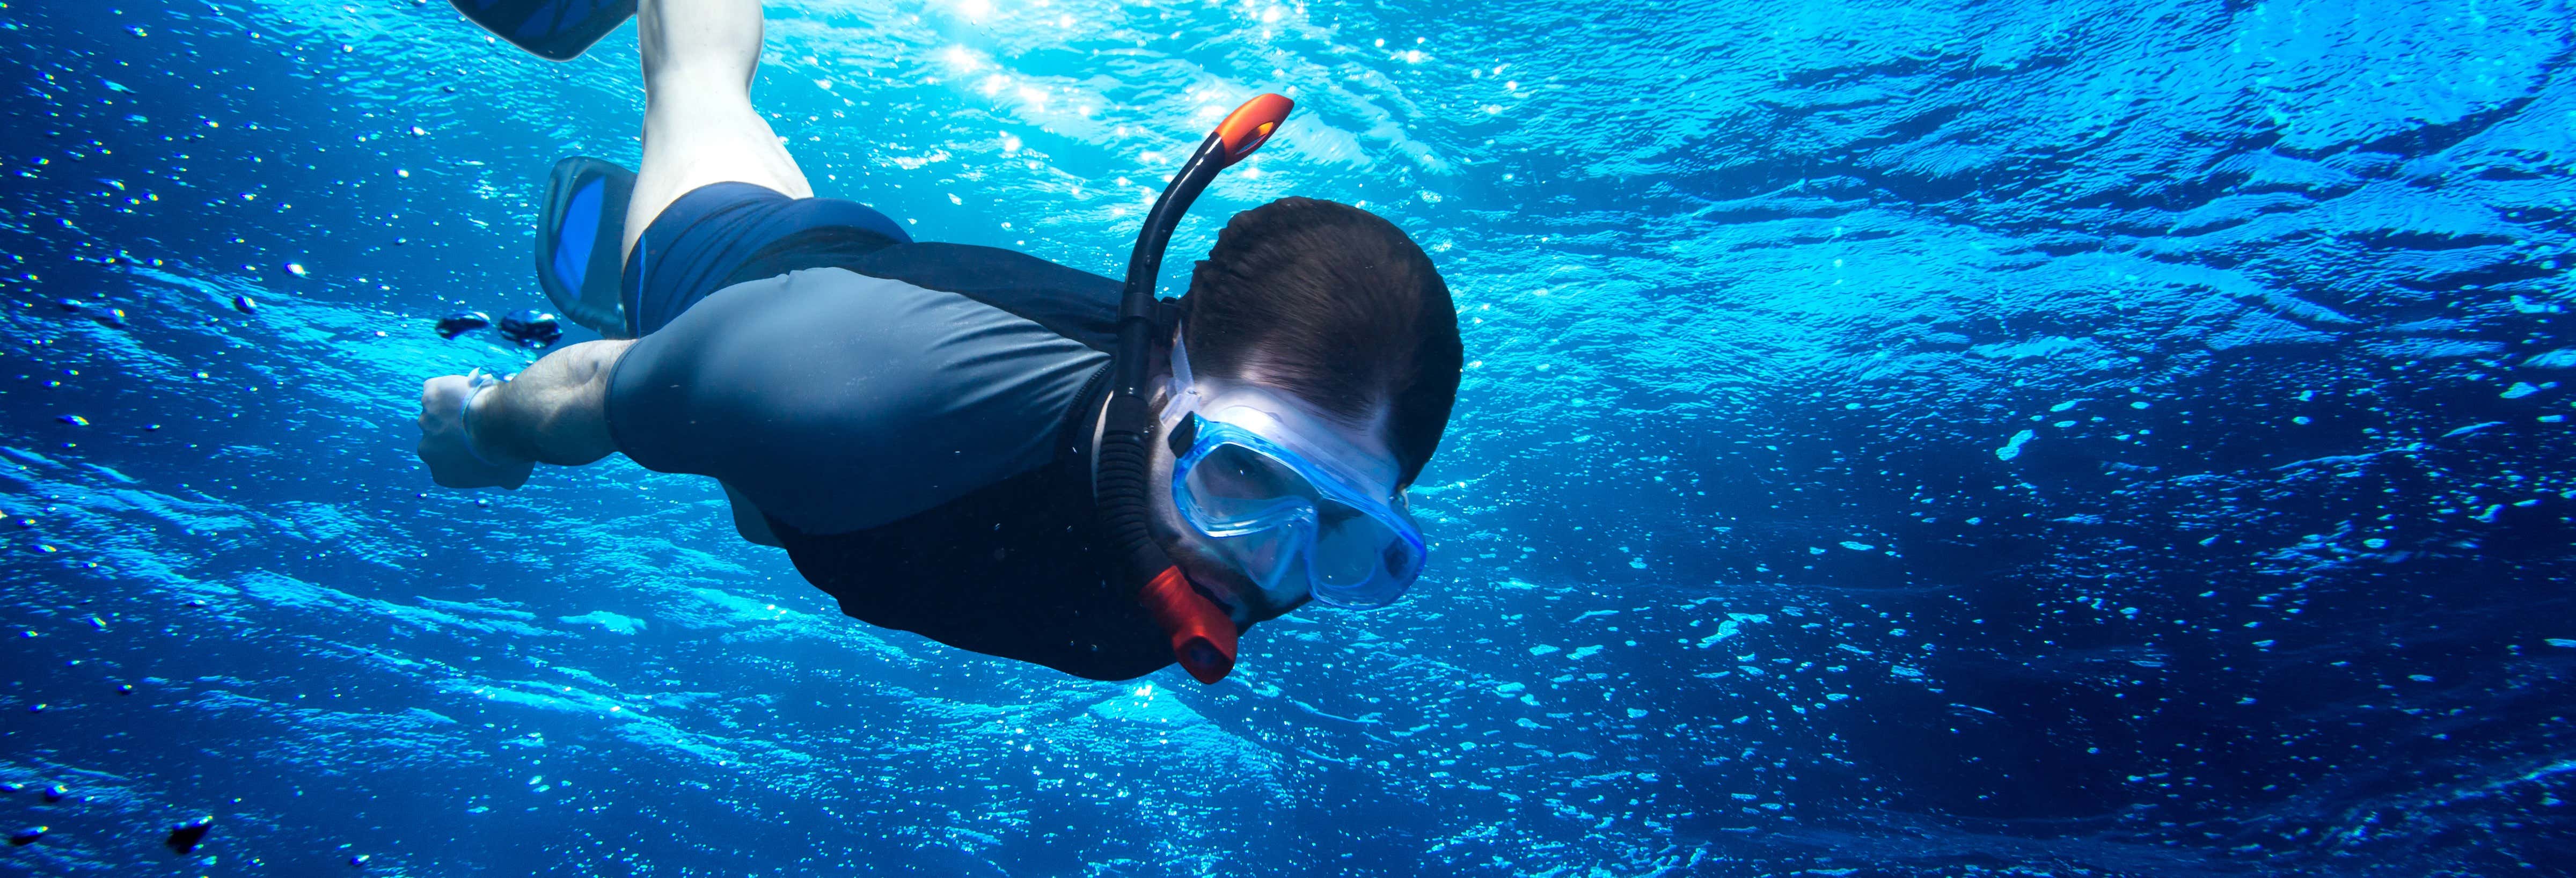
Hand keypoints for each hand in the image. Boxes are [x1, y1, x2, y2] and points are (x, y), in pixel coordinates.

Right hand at [417, 372, 532, 489]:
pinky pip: (437, 388)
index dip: (466, 451)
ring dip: (454, 408)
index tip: (482, 442)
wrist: (502, 424)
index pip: (450, 463)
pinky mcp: (430, 395)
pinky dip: (450, 386)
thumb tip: (509, 481)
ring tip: (478, 404)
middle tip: (480, 422)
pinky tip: (469, 387)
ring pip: (439, 412)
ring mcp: (426, 421)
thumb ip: (503, 480)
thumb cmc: (509, 454)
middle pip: (440, 438)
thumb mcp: (512, 477)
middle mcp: (427, 451)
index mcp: (441, 473)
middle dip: (455, 430)